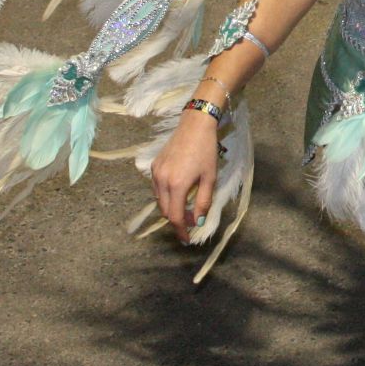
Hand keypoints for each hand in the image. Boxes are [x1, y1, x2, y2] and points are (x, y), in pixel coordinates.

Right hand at [152, 112, 220, 243]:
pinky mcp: (154, 166)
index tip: (188, 239)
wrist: (195, 126)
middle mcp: (162, 181)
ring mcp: (155, 173)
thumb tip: (198, 221)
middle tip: (192, 222)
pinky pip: (157, 188)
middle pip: (166, 211)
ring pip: (160, 201)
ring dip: (171, 208)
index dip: (181, 231)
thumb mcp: (209, 178)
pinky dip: (166, 196)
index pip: (175, 217)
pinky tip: (178, 193)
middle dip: (177, 221)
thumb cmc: (206, 151)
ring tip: (186, 208)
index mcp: (177, 185)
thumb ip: (203, 202)